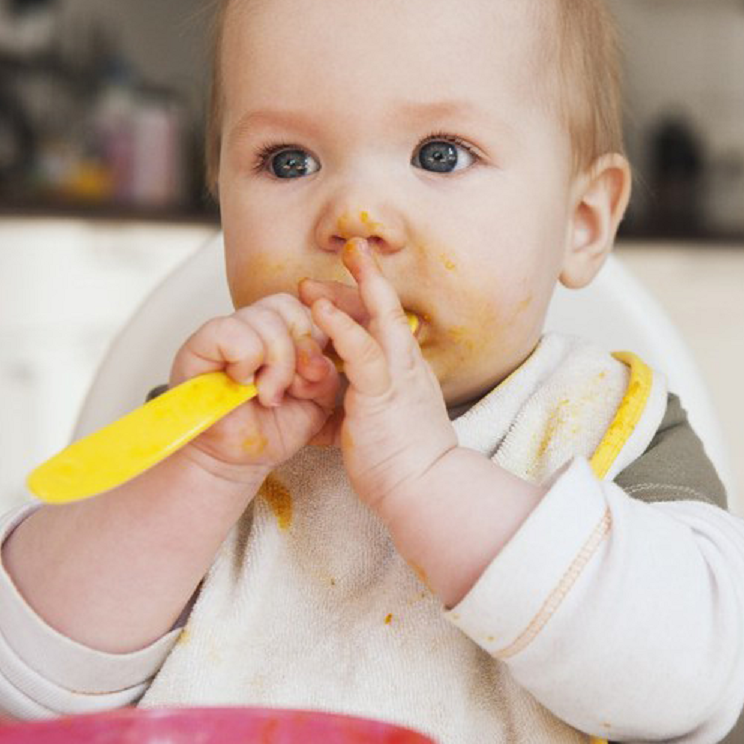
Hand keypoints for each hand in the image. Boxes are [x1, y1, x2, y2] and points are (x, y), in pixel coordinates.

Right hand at [170, 293, 339, 481]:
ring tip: (267, 394)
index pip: (307, 308)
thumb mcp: (318, 402)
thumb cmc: (273, 429)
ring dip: (275, 362)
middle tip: (290, 388)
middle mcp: (252, 325)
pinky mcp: (198, 345)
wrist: (238, 461)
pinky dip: (246, 359)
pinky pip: (231, 330)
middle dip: (299, 351)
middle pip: (287, 306)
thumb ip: (327, 374)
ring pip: (263, 318)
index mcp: (283, 332)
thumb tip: (318, 359)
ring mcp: (225, 332)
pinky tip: (243, 383)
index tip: (313, 376)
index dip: (316, 339)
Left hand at [301, 240, 457, 516]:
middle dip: (363, 279)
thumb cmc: (406, 466)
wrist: (426, 489)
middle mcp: (408, 365)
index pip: (387, 323)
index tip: (346, 285)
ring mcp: (398, 375)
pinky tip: (320, 310)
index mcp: (407, 372)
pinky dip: (341, 326)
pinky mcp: (383, 392)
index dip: (366, 300)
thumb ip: (366, 404)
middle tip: (342, 254)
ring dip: (350, 289)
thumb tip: (343, 403)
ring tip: (316, 275)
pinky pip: (362, 351)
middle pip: (386, 308)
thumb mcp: (383, 423)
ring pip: (379, 317)